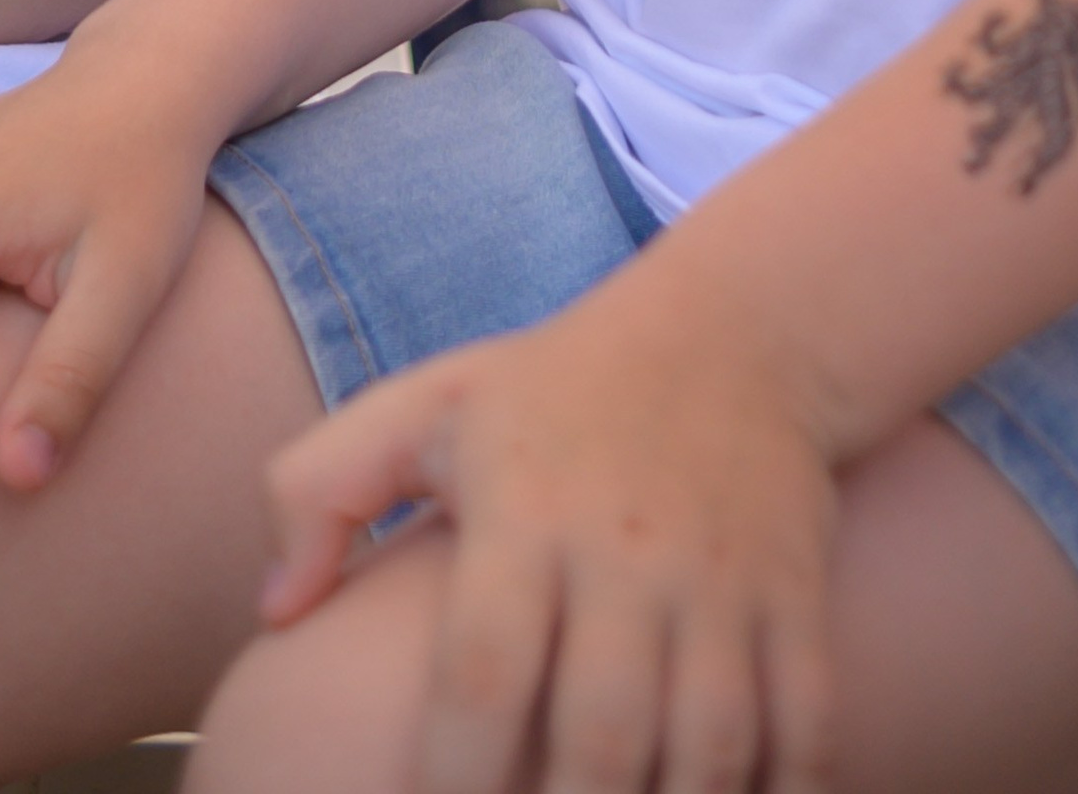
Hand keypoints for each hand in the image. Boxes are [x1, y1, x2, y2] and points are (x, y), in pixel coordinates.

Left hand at [258, 264, 839, 793]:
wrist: (738, 329)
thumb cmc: (554, 391)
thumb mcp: (426, 407)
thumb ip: (320, 491)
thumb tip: (273, 612)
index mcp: (521, 511)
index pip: (481, 670)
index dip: (452, 779)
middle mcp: (624, 550)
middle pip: (602, 736)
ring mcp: (719, 579)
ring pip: (708, 747)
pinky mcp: (794, 597)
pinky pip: (804, 724)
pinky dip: (788, 787)